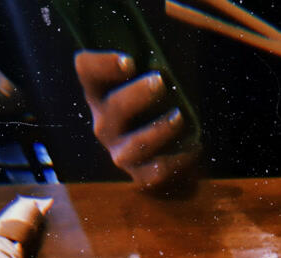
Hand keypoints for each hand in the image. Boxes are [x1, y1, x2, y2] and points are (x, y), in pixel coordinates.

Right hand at [74, 51, 200, 189]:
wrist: (166, 152)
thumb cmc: (157, 106)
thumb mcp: (150, 82)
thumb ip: (152, 69)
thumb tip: (169, 65)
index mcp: (100, 93)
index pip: (87, 70)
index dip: (104, 64)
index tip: (130, 61)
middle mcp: (105, 123)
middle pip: (114, 107)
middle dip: (137, 95)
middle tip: (160, 82)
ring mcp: (120, 151)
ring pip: (136, 144)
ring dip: (158, 130)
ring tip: (178, 117)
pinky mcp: (140, 174)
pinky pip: (156, 172)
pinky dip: (177, 160)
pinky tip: (193, 147)